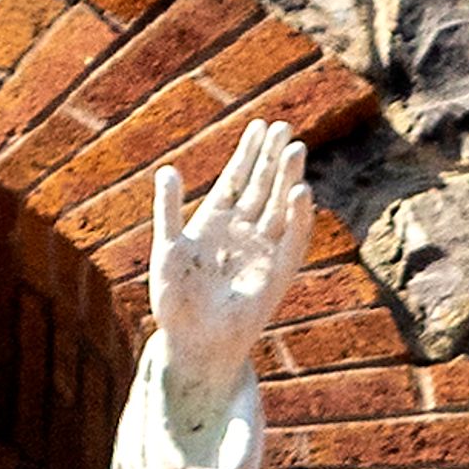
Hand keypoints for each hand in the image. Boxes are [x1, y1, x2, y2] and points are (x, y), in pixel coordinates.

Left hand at [150, 115, 312, 434]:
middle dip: (273, 158)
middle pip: (262, 186)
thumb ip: (169, 210)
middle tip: (285, 127)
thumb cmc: (174, 300)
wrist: (192, 343)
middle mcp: (242, 232)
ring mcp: (261, 250)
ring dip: (287, 178)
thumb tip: (167, 170)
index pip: (237, 179)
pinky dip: (297, 216)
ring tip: (295, 148)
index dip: (249, 153)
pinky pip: (291, 240)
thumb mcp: (167, 248)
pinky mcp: (277, 273)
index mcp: (215, 222)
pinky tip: (301, 191)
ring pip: (279, 206)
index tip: (260, 125)